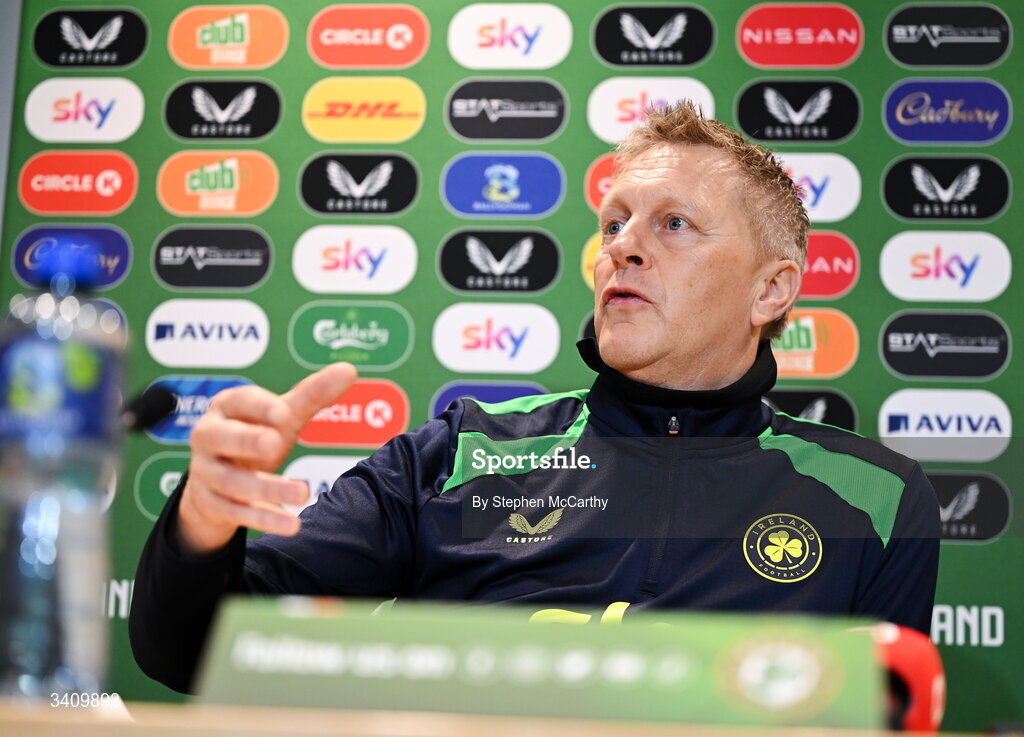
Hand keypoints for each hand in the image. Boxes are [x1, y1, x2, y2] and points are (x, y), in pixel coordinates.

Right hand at [177, 363, 356, 554]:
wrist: (216, 482)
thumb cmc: (254, 437)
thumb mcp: (281, 417)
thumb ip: (312, 395)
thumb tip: (349, 370)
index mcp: (226, 407)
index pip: (239, 402)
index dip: (259, 407)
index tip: (283, 413)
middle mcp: (208, 436)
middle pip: (219, 437)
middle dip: (246, 440)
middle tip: (275, 444)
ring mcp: (206, 472)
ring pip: (232, 481)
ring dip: (267, 489)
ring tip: (303, 494)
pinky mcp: (212, 503)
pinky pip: (237, 512)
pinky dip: (264, 519)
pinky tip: (292, 524)